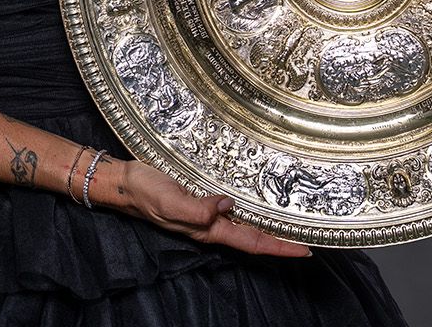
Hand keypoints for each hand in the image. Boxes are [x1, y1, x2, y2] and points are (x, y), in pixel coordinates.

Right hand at [111, 158, 309, 257]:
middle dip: (280, 241)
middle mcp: (209, 225)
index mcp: (206, 229)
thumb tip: (228, 205)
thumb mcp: (169, 201)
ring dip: (267, 227)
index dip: (279, 248)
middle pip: (253, 238)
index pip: (251, 242)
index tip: (305, 249)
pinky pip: (230, 210)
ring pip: (244, 225)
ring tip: (291, 224)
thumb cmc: (143, 192)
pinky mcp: (199, 200)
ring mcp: (204, 214)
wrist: (123, 182)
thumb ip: (197, 209)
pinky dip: (249, 211)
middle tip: (309, 238)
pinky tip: (256, 204)